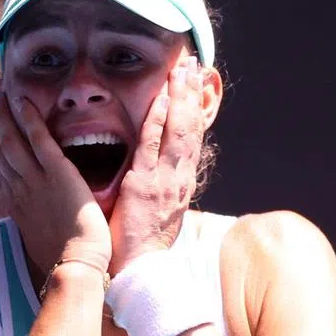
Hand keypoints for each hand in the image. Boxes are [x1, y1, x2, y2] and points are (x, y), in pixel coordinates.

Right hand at [0, 90, 111, 275]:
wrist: (77, 266)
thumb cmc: (67, 261)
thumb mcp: (45, 242)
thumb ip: (41, 226)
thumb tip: (40, 225)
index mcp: (19, 206)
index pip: (5, 167)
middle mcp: (21, 190)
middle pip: (1, 148)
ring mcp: (36, 180)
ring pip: (11, 139)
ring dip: (4, 112)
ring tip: (0, 90)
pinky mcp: (56, 173)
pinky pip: (37, 138)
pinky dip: (28, 117)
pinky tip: (22, 100)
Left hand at [108, 54, 204, 274]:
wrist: (139, 270)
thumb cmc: (142, 244)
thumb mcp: (160, 211)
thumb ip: (161, 187)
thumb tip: (161, 172)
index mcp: (181, 183)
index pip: (192, 138)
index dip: (195, 109)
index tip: (196, 85)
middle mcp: (179, 178)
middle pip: (191, 128)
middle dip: (193, 94)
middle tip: (194, 65)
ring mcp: (164, 180)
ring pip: (178, 131)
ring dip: (181, 98)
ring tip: (183, 70)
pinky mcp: (144, 185)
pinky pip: (153, 146)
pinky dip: (159, 120)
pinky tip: (161, 98)